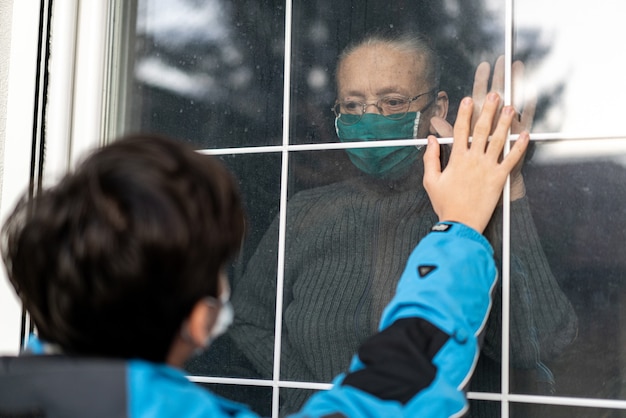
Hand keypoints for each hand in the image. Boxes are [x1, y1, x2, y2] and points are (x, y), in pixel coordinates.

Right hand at [430, 56, 535, 199]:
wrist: (461, 223)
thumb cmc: (445, 204)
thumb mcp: (430, 181)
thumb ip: (430, 159)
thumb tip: (430, 140)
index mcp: (457, 159)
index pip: (460, 130)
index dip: (464, 113)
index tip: (468, 100)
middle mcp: (473, 160)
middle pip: (482, 130)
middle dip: (488, 110)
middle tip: (494, 95)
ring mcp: (488, 168)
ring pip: (499, 140)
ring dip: (505, 122)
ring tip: (510, 107)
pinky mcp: (499, 178)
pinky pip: (511, 159)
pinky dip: (519, 147)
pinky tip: (525, 135)